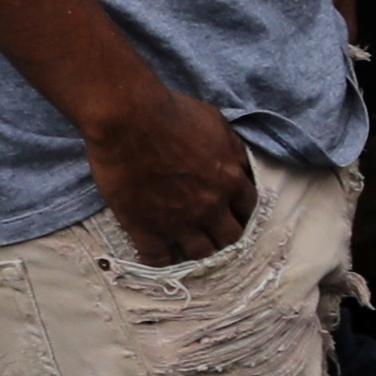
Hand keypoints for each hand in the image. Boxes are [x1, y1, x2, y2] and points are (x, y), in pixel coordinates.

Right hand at [88, 78, 260, 266]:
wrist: (127, 118)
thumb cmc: (171, 112)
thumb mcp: (216, 123)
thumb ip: (232, 148)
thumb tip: (240, 164)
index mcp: (229, 180)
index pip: (248, 208)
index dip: (242, 212)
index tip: (234, 214)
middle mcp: (209, 206)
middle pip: (231, 238)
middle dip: (227, 238)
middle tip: (217, 236)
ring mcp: (177, 220)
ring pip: (200, 254)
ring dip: (200, 254)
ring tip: (193, 252)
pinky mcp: (145, 226)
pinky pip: (158, 258)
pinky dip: (162, 263)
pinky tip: (162, 261)